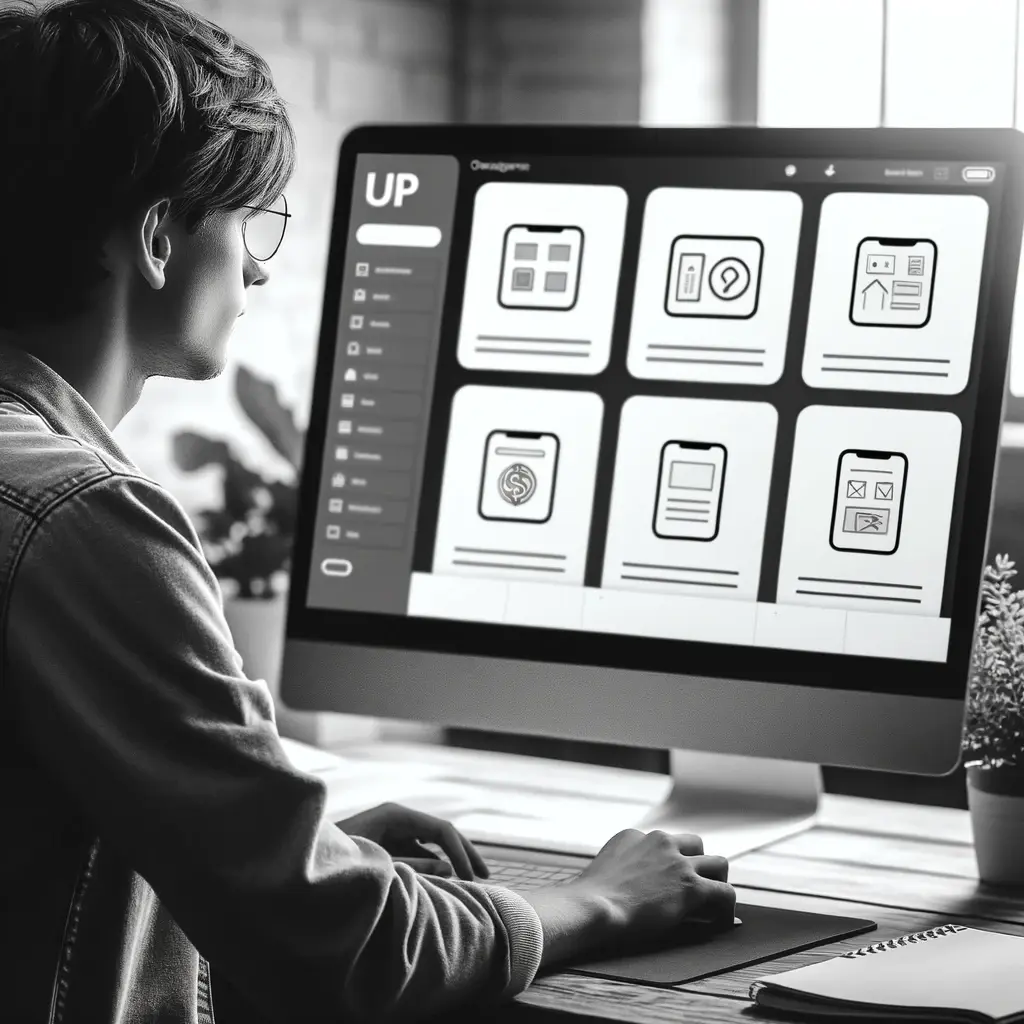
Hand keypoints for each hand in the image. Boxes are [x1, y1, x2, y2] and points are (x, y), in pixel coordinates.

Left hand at [335, 802, 488, 880]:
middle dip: (464, 853)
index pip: (442, 830)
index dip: (460, 853)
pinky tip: (445, 880)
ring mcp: (394, 829)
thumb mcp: (381, 865)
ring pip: (433, 842)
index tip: (471, 878)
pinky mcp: (389, 843)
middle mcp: (398, 818)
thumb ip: (416, 866)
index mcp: (397, 814)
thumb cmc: (340, 861)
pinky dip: (434, 864)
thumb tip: (450, 870)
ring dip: (452, 860)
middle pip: (442, 832)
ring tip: (470, 880)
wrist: (308, 862)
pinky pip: (420, 851)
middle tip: (485, 876)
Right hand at [521, 829, 734, 968]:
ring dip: (718, 881)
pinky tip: (722, 924)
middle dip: (700, 864)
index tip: (673, 882)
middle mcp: (659, 841)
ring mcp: (677, 862)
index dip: (672, 863)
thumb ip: (622, 869)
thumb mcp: (604, 870)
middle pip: (696, 844)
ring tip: (716, 904)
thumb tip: (636, 888)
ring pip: (719, 863)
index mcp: (634, 836)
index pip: (664, 843)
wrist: (591, 906)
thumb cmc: (589, 899)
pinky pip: (724, 893)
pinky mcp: (690, 886)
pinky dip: (726, 909)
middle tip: (699, 887)